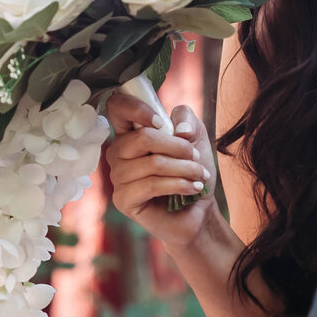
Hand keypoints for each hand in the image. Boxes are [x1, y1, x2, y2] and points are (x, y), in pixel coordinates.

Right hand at [105, 93, 215, 250]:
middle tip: (195, 157)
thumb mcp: (196, 136)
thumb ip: (187, 119)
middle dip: (179, 147)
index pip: (117, 107)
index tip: (162, 122)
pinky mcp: (123, 200)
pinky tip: (192, 188)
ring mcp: (117, 177)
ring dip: (185, 168)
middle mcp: (118, 152)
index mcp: (131, 132)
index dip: (136, 108)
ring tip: (199, 175)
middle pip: (142, 138)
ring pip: (153, 163)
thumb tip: (179, 130)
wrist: (199, 209)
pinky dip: (180, 184)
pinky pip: (152, 185)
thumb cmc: (192, 169)